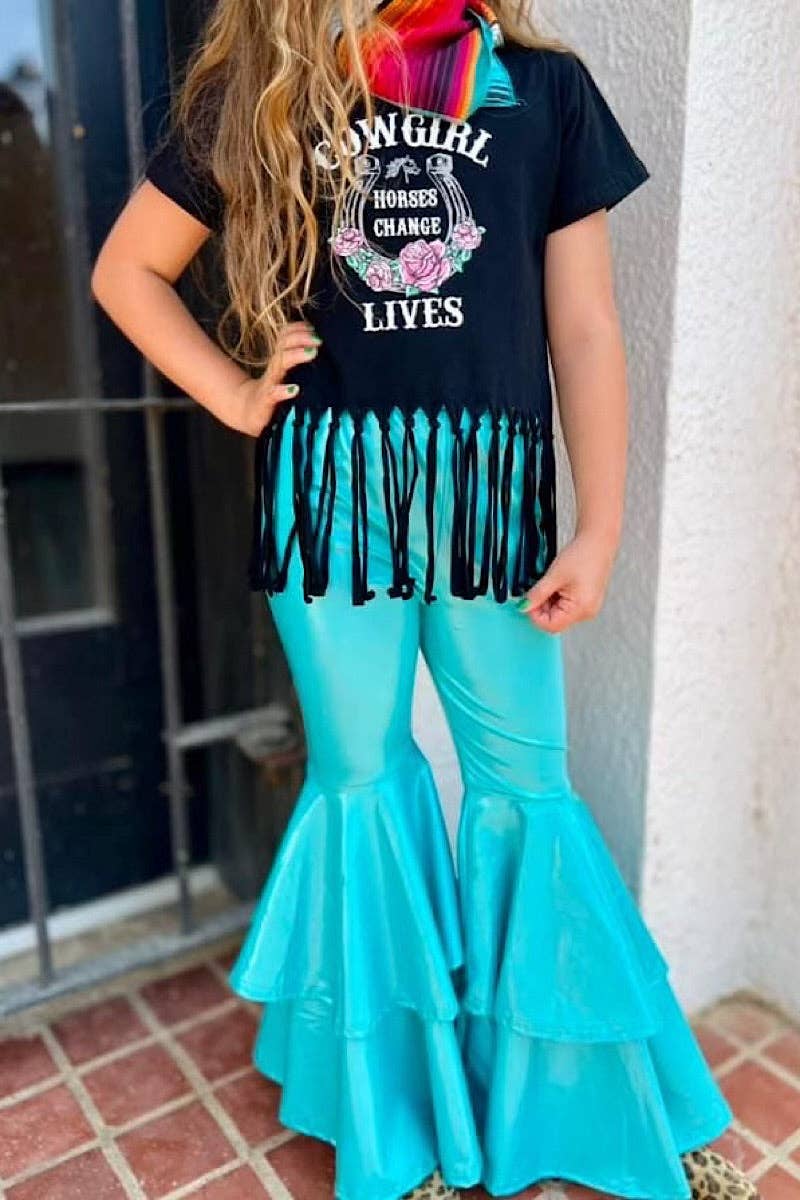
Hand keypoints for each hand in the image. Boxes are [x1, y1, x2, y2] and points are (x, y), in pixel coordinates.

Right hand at [225, 320, 319, 436]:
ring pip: (280, 363)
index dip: (297, 328)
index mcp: (280, 359)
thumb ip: (298, 360)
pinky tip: (295, 389)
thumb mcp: (285, 373)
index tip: (313, 327)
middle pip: (284, 346)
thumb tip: (320, 349)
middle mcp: (275, 367)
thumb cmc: (274, 391)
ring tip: (312, 352)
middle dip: (300, 338)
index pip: (285, 336)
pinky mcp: (266, 400)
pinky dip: (283, 391)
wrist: (249, 411)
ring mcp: (270, 383)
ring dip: (296, 355)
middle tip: (318, 339)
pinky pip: (273, 393)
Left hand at [519, 527, 618, 632]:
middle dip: (542, 607)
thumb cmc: (582, 555)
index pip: (550, 626)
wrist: (598, 541)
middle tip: (538, 588)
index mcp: (581, 609)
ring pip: (559, 614)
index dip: (535, 615)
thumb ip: (537, 595)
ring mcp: (588, 608)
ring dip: (549, 602)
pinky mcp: (587, 601)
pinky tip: (558, 584)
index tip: (527, 601)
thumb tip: (523, 607)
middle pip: (555, 621)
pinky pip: (567, 607)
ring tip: (551, 582)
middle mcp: (587, 613)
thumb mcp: (554, 576)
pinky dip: (557, 598)